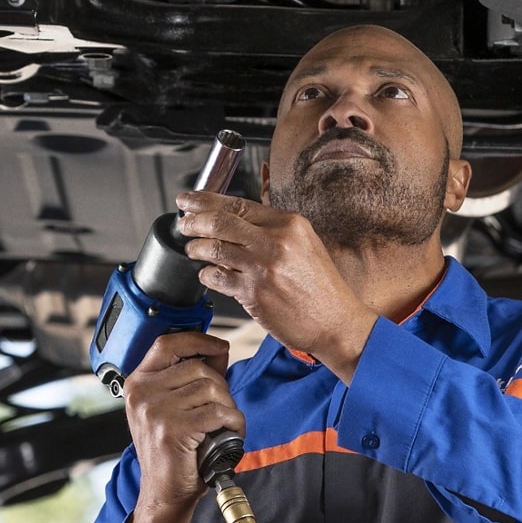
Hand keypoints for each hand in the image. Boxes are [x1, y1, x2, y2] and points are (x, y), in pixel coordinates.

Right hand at [119, 330, 244, 522]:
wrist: (165, 492)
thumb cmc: (173, 451)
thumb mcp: (174, 407)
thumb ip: (192, 376)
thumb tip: (218, 349)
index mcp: (138, 383)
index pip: (167, 343)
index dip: (197, 339)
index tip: (219, 346)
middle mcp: (141, 393)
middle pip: (198, 367)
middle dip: (221, 387)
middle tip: (222, 411)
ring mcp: (154, 410)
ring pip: (210, 388)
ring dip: (228, 406)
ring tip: (223, 424)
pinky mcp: (172, 429)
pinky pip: (217, 412)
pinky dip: (233, 422)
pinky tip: (230, 433)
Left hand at [176, 190, 378, 380]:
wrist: (337, 322)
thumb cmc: (322, 288)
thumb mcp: (305, 244)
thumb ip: (273, 229)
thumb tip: (233, 218)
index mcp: (289, 224)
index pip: (237, 204)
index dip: (205, 200)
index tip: (188, 200)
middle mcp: (275, 241)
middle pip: (219, 221)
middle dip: (193, 221)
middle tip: (184, 224)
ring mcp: (263, 268)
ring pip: (213, 248)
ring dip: (195, 248)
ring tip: (193, 250)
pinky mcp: (254, 294)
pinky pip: (217, 278)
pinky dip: (207, 275)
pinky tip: (209, 275)